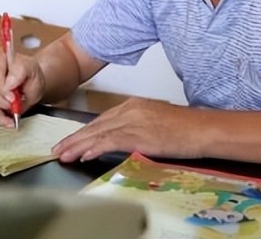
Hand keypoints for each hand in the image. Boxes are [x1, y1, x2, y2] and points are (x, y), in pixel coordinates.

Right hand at [0, 48, 44, 127]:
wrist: (29, 80)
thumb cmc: (31, 75)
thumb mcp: (34, 72)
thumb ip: (22, 75)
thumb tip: (9, 84)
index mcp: (4, 55)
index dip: (3, 85)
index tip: (12, 97)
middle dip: (4, 100)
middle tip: (16, 104)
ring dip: (2, 107)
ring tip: (15, 109)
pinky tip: (9, 121)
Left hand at [52, 97, 195, 162]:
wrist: (202, 129)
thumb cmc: (186, 129)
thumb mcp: (155, 123)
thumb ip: (137, 128)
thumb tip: (122, 140)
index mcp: (133, 105)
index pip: (102, 119)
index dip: (84, 131)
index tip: (71, 140)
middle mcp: (129, 109)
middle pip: (95, 125)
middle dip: (75, 138)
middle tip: (58, 148)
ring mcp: (132, 120)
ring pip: (97, 133)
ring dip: (77, 144)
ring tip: (63, 154)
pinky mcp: (136, 133)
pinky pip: (108, 141)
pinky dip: (92, 148)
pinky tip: (82, 154)